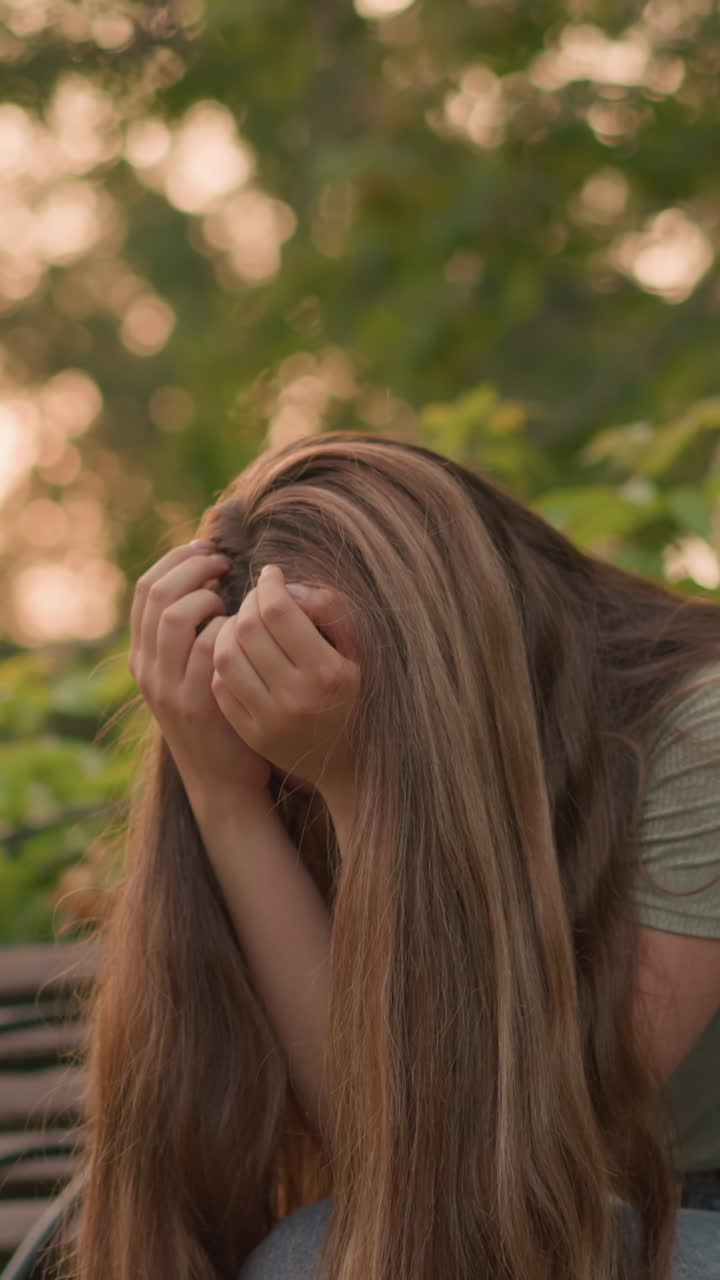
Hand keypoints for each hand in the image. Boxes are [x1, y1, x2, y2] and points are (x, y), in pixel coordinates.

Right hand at [128, 541, 273, 809]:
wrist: (222, 778)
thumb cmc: (220, 714)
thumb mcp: (192, 673)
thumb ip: (192, 633)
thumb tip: (210, 575)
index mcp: (143, 654)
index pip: (145, 589)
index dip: (176, 560)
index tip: (208, 548)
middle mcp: (147, 668)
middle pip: (156, 594)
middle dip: (193, 567)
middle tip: (224, 562)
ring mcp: (167, 687)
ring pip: (175, 616)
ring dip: (208, 596)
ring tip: (232, 599)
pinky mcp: (196, 703)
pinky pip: (209, 646)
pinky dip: (229, 628)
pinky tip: (246, 630)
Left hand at [211, 564, 360, 801]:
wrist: (347, 759)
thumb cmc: (352, 691)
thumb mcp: (356, 650)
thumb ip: (331, 611)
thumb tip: (290, 588)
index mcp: (326, 672)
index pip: (279, 613)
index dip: (269, 585)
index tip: (272, 576)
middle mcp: (296, 697)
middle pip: (248, 629)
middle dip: (248, 602)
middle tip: (257, 597)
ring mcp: (269, 719)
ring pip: (226, 655)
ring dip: (228, 629)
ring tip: (243, 622)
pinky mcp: (251, 734)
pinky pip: (220, 685)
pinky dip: (223, 660)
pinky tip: (238, 653)